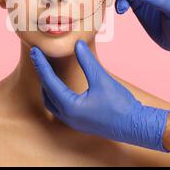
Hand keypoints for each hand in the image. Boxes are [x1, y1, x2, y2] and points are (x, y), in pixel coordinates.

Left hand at [29, 39, 169, 151]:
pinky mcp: (79, 123)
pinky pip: (60, 108)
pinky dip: (56, 94)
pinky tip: (60, 86)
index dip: (41, 64)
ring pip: (51, 102)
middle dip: (42, 74)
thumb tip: (78, 44)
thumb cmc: (120, 105)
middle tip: (39, 57)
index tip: (34, 51)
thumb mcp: (102, 79)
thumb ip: (87, 61)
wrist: (135, 126)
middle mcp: (67, 116)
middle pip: (47, 92)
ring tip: (47, 69)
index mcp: (70, 106)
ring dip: (47, 86)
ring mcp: (72, 122)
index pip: (49, 81)